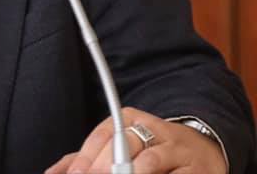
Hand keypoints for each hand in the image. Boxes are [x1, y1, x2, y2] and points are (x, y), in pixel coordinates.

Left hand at [45, 107, 225, 173]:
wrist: (203, 150)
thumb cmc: (149, 151)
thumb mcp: (116, 146)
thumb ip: (85, 158)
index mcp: (129, 118)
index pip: (102, 135)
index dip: (87, 158)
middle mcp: (153, 128)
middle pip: (123, 146)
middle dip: (106, 168)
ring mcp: (176, 148)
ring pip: (149, 162)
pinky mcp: (197, 169)